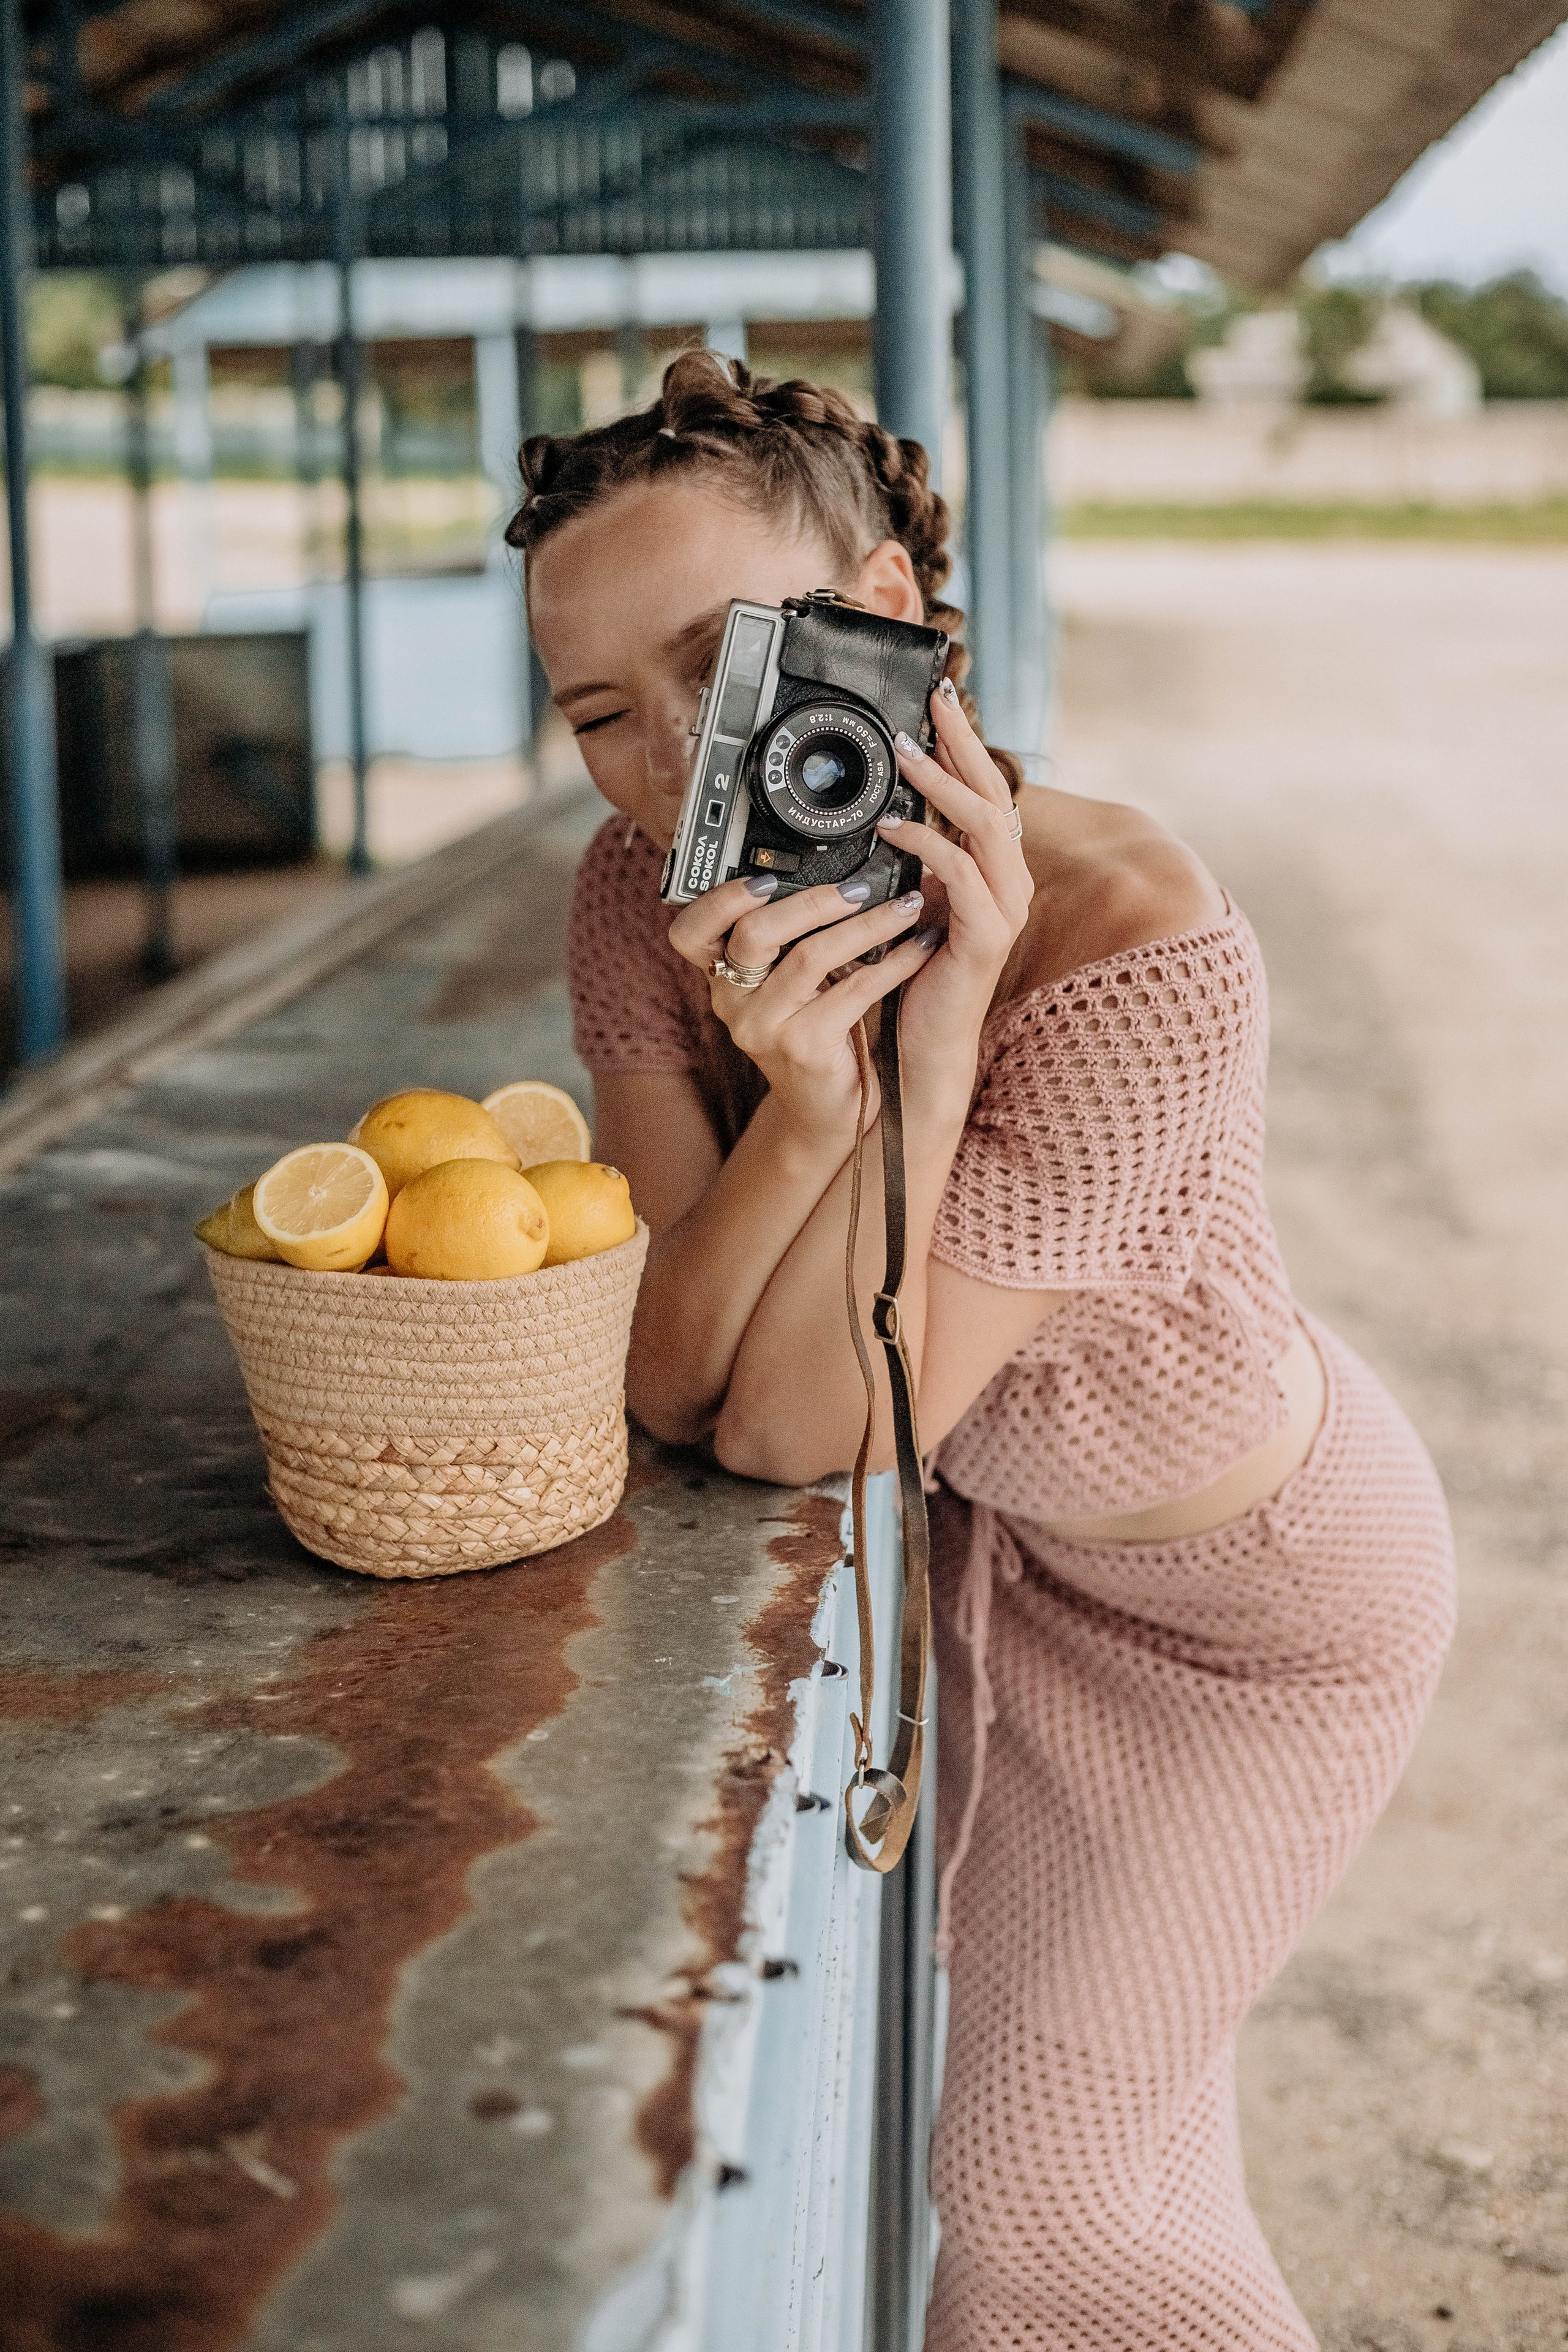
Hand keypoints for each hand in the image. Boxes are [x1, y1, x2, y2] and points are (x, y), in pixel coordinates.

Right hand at [666, 873, 940, 1143]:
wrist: (828, 1109)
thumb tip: (831, 866)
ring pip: (810, 957)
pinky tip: (919, 947)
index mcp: (721, 977)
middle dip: (813, 901)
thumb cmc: (814, 1032)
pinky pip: (853, 990)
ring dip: (867, 925)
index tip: (765, 878)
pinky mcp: (804, 1048)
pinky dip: (893, 963)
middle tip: (861, 885)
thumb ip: (786, 938)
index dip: (721, 899)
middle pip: (755, 933)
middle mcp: (732, 1003)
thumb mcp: (787, 983)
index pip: (690, 932)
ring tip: (907, 906)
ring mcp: (765, 1029)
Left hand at [875, 679, 1033, 1107]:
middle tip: (932, 704)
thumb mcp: (911, 900)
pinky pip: (962, 875)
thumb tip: (885, 807)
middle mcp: (1009, 881)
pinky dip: (927, 844)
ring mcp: (1004, 907)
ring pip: (985, 825)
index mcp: (993, 868)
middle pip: (995, 792)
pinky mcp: (986, 936)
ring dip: (943, 784)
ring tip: (906, 753)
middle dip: (963, 744)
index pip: (985, 789)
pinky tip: (892, 827)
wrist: (923, 1044)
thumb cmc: (913, 973)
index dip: (965, 744)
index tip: (937, 702)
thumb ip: (913, 858)